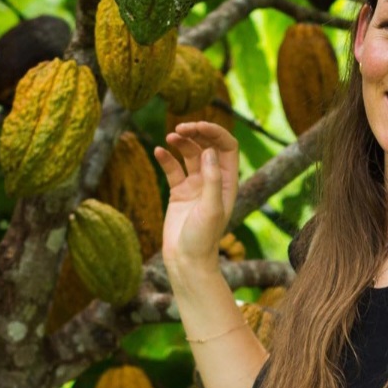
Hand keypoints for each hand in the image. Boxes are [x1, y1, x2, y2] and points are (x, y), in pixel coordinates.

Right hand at [154, 123, 238, 275]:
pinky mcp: (179, 192)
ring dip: (181, 142)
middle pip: (208, 146)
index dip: (214, 132)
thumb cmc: (202, 239)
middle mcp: (214, 181)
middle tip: (180, 128)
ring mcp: (196, 186)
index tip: (196, 126)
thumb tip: (209, 151)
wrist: (186, 261)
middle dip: (196, 133)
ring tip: (170, 137)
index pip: (227, 147)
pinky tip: (159, 151)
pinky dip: (166, 158)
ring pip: (190, 154)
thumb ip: (213, 179)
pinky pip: (173, 169)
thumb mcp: (211, 208)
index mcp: (228, 182)